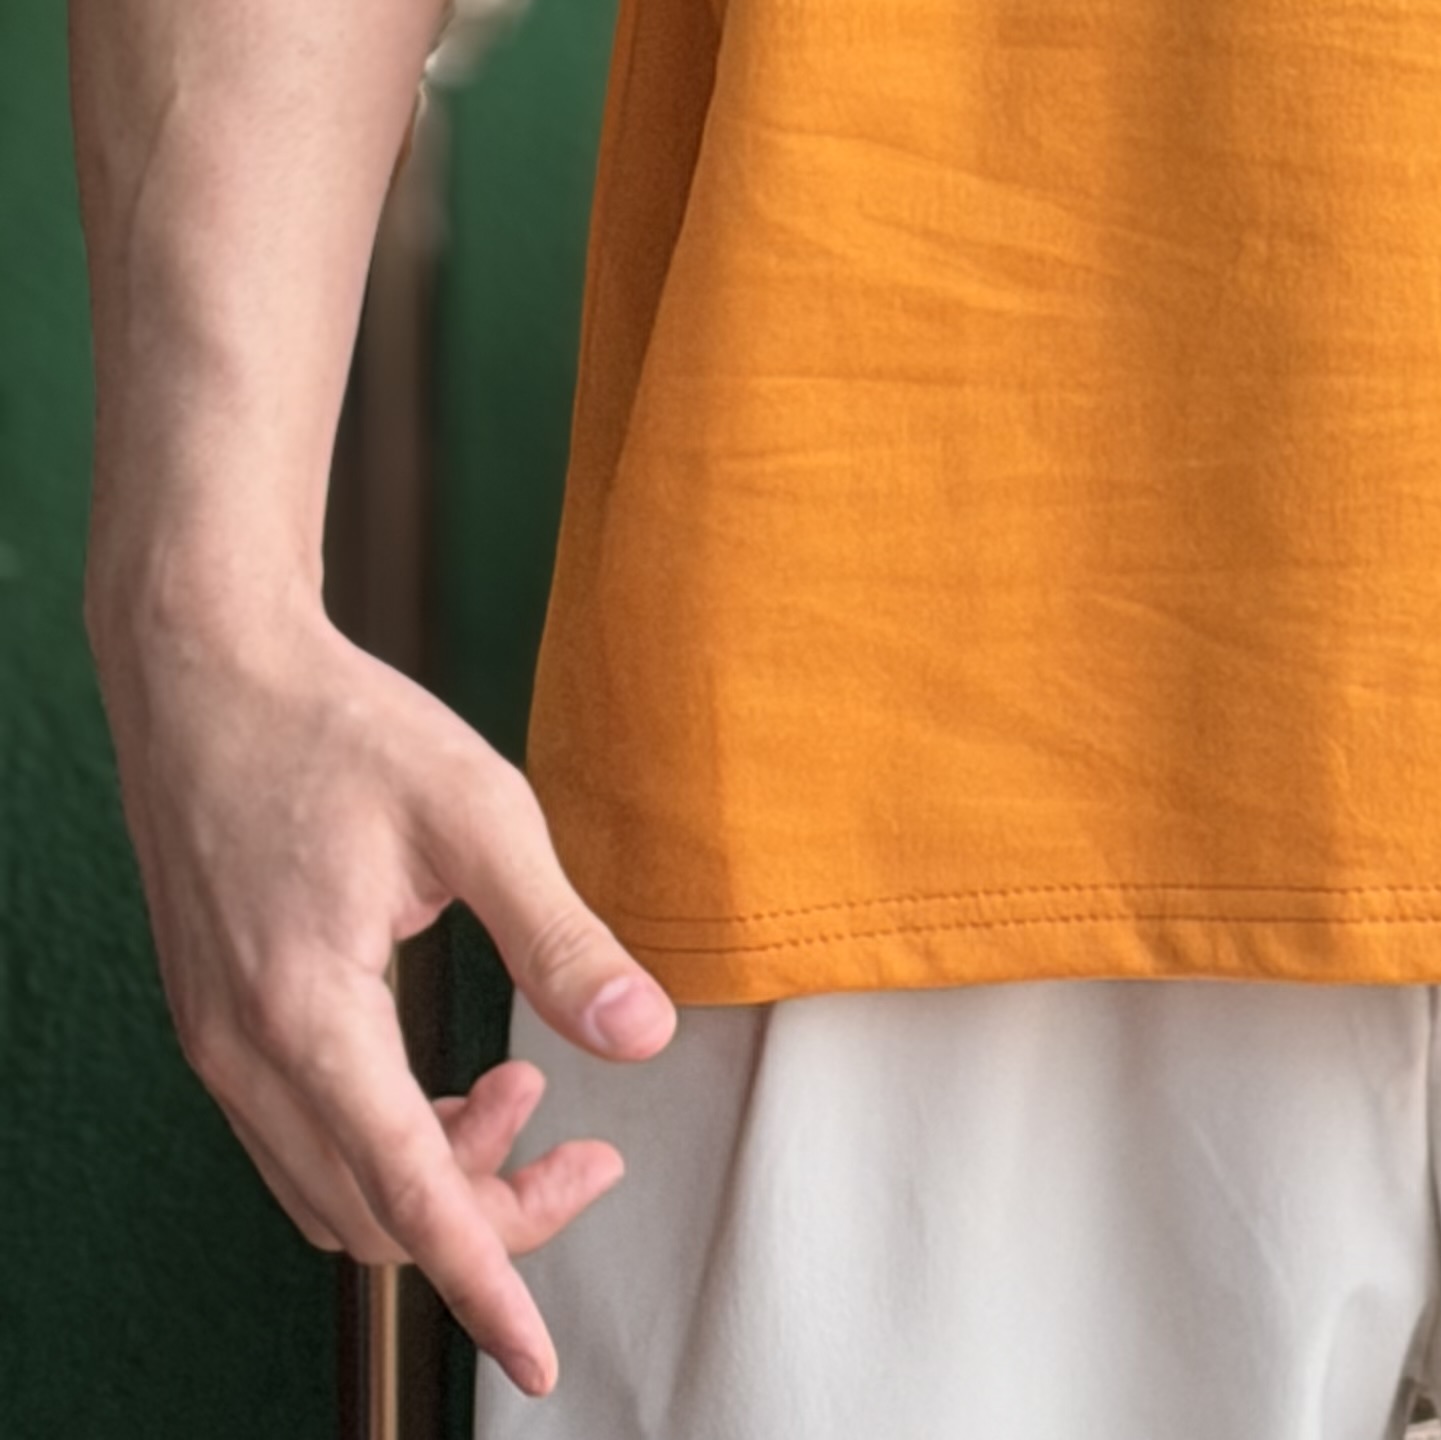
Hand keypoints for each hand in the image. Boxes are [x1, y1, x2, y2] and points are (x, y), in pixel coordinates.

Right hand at [94, 594, 674, 1400]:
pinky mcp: (218, 1024)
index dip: (485, 1280)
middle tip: (590, 1153)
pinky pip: (302, 1140)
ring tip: (523, 1092)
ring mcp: (219, 1047)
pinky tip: (449, 1074)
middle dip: (490, 1215)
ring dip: (437, 1178)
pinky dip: (384, 1141)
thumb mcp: (477, 814)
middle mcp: (245, 1055)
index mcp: (307, 1013)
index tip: (539, 1356)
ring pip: (332, 1191)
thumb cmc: (339, 729)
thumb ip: (560, 938)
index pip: (407, 1196)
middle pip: (374, 1215)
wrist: (208, 674)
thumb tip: (643, 1038)